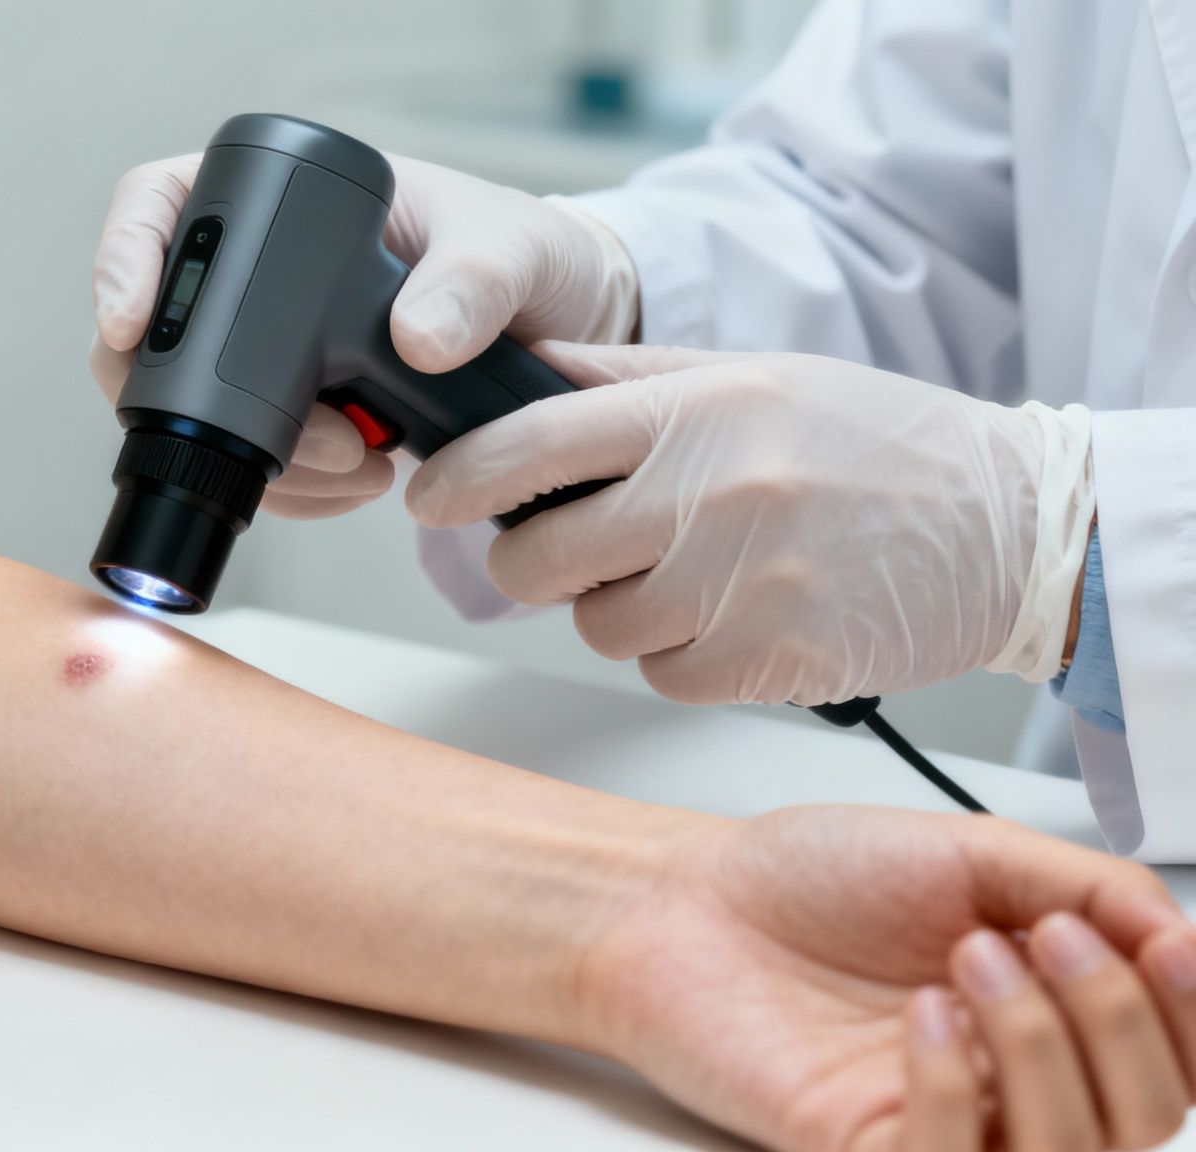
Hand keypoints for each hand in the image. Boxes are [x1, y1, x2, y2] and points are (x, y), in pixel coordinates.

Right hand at [89, 152, 637, 519]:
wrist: (556, 335)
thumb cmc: (528, 259)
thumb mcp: (513, 251)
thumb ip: (475, 281)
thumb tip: (417, 334)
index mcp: (281, 197)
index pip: (158, 205)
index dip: (121, 259)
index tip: (128, 323)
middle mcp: (253, 272)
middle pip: (150, 331)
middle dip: (199, 406)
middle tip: (303, 441)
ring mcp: (262, 349)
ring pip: (194, 415)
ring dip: (265, 462)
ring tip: (358, 466)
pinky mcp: (290, 414)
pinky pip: (249, 462)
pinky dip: (292, 488)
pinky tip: (356, 480)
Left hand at [407, 345, 1095, 705]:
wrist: (1012, 526)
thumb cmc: (877, 444)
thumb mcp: (754, 376)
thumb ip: (630, 378)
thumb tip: (518, 373)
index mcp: (699, 408)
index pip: (530, 442)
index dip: (459, 477)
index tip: (430, 495)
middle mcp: (713, 491)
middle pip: (540, 556)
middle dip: (530, 564)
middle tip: (568, 552)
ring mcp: (742, 582)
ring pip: (597, 627)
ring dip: (619, 611)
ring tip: (689, 575)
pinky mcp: (771, 660)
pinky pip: (664, 677)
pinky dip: (681, 658)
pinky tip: (735, 615)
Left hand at [582, 806, 1195, 1150]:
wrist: (679, 898)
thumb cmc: (805, 877)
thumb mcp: (968, 851)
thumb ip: (1087, 885)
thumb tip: (1178, 929)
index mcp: (1045, 1010)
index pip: (1174, 1057)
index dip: (1194, 1014)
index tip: (1168, 945)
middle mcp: (1007, 1079)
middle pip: (1146, 1118)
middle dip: (1117, 1019)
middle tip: (1043, 936)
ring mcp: (941, 1123)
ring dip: (1048, 1046)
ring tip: (977, 954)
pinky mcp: (864, 1149)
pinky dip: (956, 1085)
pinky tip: (923, 1013)